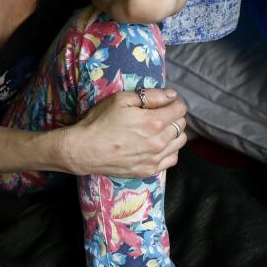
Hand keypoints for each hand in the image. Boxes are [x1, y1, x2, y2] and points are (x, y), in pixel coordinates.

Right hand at [60, 88, 187, 177]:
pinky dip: (169, 150)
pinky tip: (157, 145)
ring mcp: (155, 159)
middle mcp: (158, 142)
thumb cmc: (100, 121)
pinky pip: (172, 159)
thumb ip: (150, 96)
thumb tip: (172, 95)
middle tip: (158, 113)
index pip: (180, 109)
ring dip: (173, 133)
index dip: (173, 102)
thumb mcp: (121, 100)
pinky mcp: (149, 170)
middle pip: (181, 125)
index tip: (164, 101)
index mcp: (153, 122)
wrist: (85, 150)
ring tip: (158, 129)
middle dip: (173, 116)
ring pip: (179, 142)